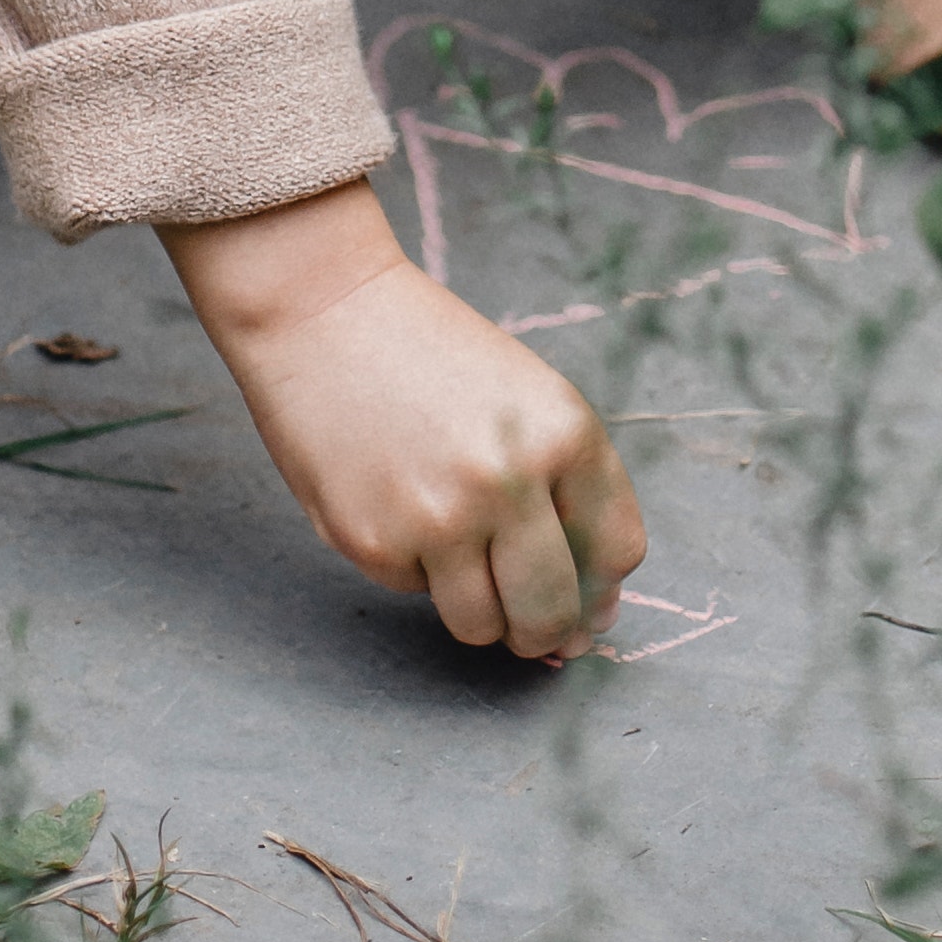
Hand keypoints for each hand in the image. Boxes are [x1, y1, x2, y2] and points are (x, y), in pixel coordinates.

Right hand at [164, 180, 643, 658]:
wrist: (325, 311)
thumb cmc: (433, 354)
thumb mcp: (528, 398)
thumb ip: (568, 491)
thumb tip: (592, 615)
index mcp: (564, 433)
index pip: (616, 552)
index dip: (601, 591)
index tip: (585, 604)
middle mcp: (510, 481)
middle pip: (554, 611)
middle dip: (546, 630)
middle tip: (528, 623)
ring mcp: (441, 519)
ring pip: (484, 627)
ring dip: (479, 612)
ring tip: (455, 554)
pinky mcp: (377, 545)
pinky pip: (415, 593)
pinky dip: (413, 569)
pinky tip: (396, 508)